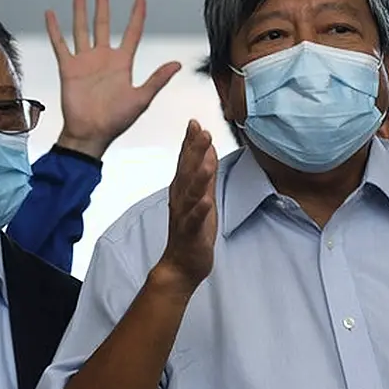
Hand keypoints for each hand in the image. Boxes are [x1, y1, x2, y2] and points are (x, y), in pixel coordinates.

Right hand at [47, 0, 181, 158]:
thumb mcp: (141, 98)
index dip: (137, 15)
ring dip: (80, 9)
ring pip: (82, 28)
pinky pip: (60, 44)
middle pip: (104, 23)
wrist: (91, 133)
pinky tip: (51, 13)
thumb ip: (157, 79)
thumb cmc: (117, 120)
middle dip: (103, 3)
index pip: (132, 33)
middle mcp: (104, 58)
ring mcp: (85, 61)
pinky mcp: (68, 68)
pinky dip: (54, 29)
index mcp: (122, 63)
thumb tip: (178, 63)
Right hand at [157, 120, 218, 295]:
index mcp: (183, 190)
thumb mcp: (202, 197)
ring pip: (191, 193)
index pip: (185, 161)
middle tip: (201, 130)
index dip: (190, 142)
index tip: (195, 122)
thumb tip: (207, 149)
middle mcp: (181, 199)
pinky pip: (194, 220)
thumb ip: (205, 173)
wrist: (181, 265)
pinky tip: (207, 200)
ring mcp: (185, 216)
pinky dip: (200, 210)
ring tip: (206, 160)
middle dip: (194, 151)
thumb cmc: (192, 230)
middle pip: (187, 172)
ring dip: (198, 176)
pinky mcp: (190, 233)